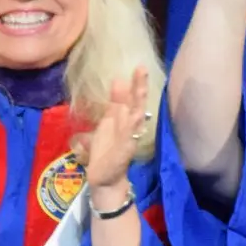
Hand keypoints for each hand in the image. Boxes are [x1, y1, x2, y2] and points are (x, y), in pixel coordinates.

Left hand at [71, 66, 149, 194]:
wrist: (104, 179)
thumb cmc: (105, 152)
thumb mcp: (107, 124)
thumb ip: (113, 105)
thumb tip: (117, 81)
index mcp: (123, 120)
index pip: (130, 98)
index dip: (135, 84)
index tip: (139, 66)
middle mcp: (129, 127)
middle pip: (136, 104)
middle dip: (139, 88)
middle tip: (142, 69)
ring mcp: (128, 139)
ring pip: (136, 118)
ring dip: (138, 104)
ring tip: (140, 89)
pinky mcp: (124, 152)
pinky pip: (128, 138)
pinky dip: (131, 128)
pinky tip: (136, 117)